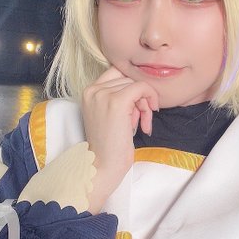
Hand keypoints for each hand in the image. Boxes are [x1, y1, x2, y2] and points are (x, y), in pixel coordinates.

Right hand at [81, 66, 158, 212]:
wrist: (103, 165)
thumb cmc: (110, 145)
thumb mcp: (110, 115)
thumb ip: (119, 96)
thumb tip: (141, 85)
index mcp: (89, 91)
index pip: (117, 73)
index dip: (132, 87)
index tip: (136, 107)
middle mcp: (93, 89)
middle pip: (128, 78)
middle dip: (140, 99)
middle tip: (141, 120)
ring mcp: (103, 94)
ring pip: (137, 84)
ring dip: (145, 104)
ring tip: (142, 124)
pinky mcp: (117, 101)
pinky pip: (142, 88)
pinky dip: (150, 101)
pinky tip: (146, 122)